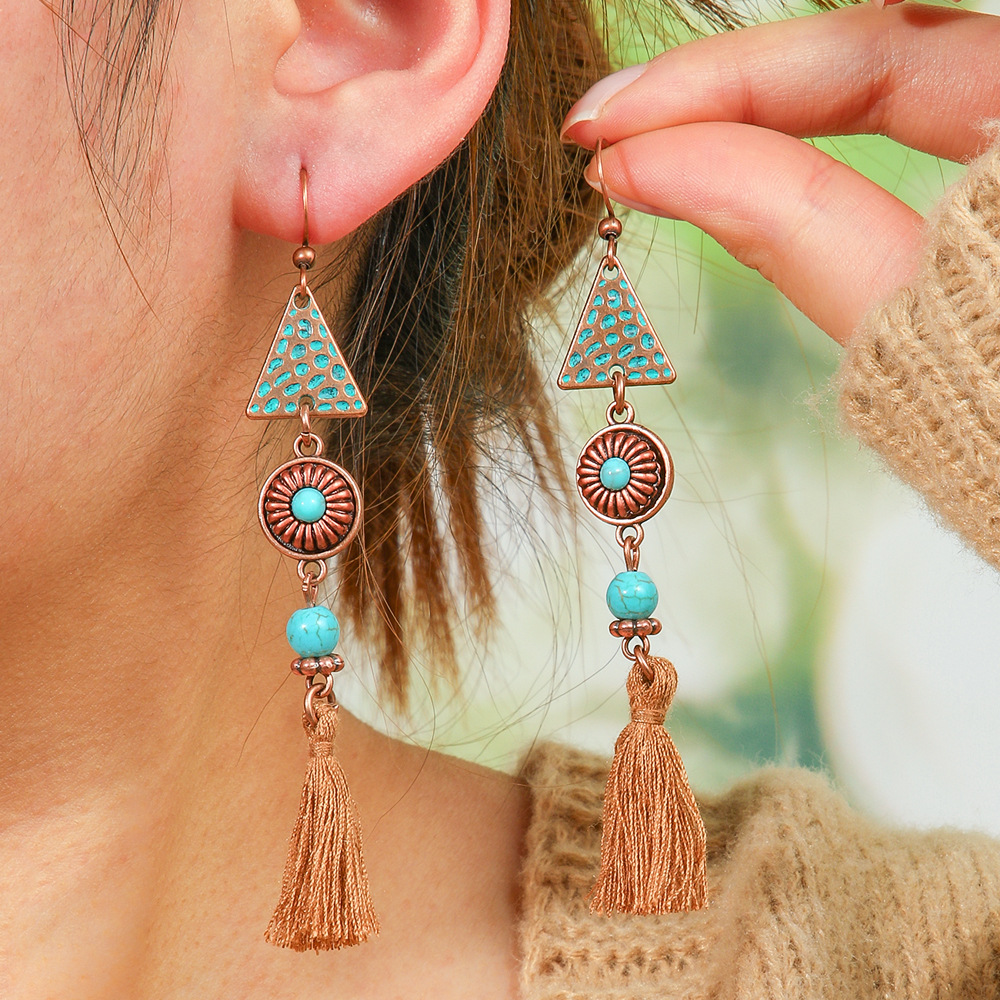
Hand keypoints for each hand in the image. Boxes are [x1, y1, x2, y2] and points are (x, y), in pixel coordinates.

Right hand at [560, 4, 999, 344]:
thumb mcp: (923, 330)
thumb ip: (797, 232)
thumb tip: (651, 164)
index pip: (883, 53)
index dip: (730, 83)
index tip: (611, 133)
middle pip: (873, 57)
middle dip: (719, 91)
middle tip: (599, 133)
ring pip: (874, 101)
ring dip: (739, 124)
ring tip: (634, 152)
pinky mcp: (972, 233)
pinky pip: (879, 171)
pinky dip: (786, 176)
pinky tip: (710, 177)